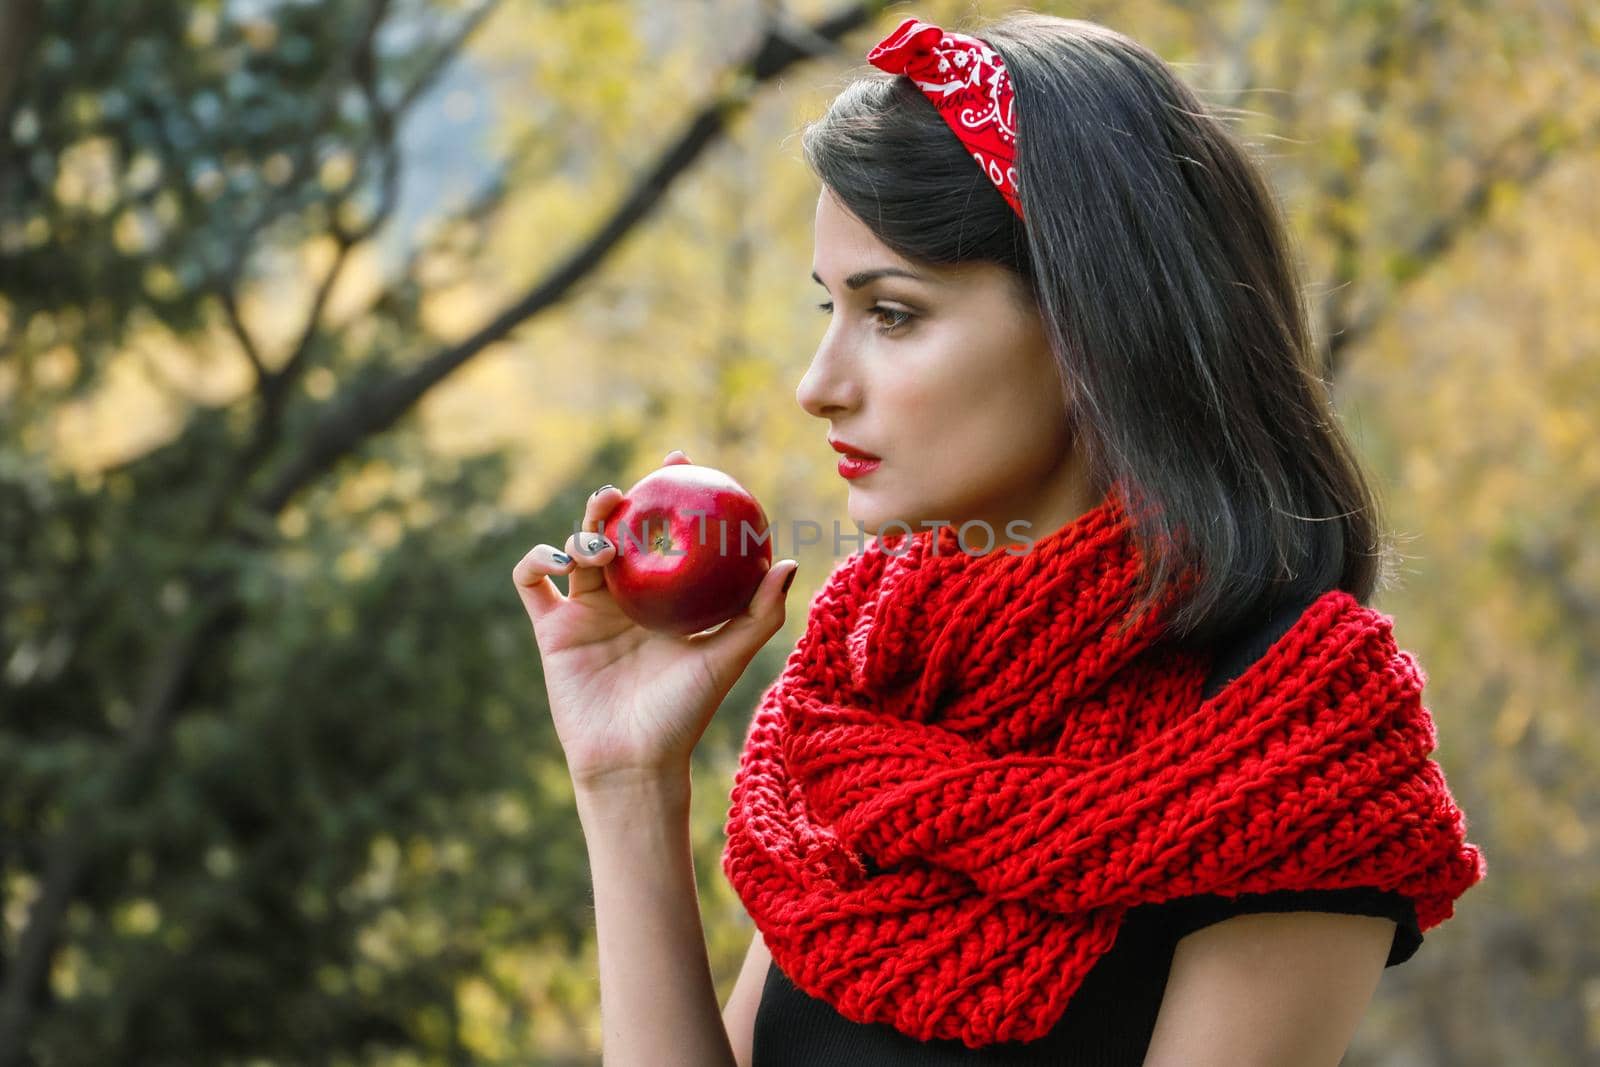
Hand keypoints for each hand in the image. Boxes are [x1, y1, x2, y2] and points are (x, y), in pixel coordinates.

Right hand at [513, 450, 798, 790]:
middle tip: (629, 489)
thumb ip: (758, 615)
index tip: (681, 460)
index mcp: (662, 596)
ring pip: (572, 547)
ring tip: (599, 543)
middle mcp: (623, 596)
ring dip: (581, 531)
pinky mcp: (551, 629)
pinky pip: (531, 583)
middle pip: (613, 530)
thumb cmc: (685, 714)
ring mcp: (584, 610)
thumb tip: (788, 563)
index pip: (665, 531)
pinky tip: (558, 560)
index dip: (669, 490)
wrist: (635, 760)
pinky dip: (535, 560)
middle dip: (616, 499)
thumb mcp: (726, 658)